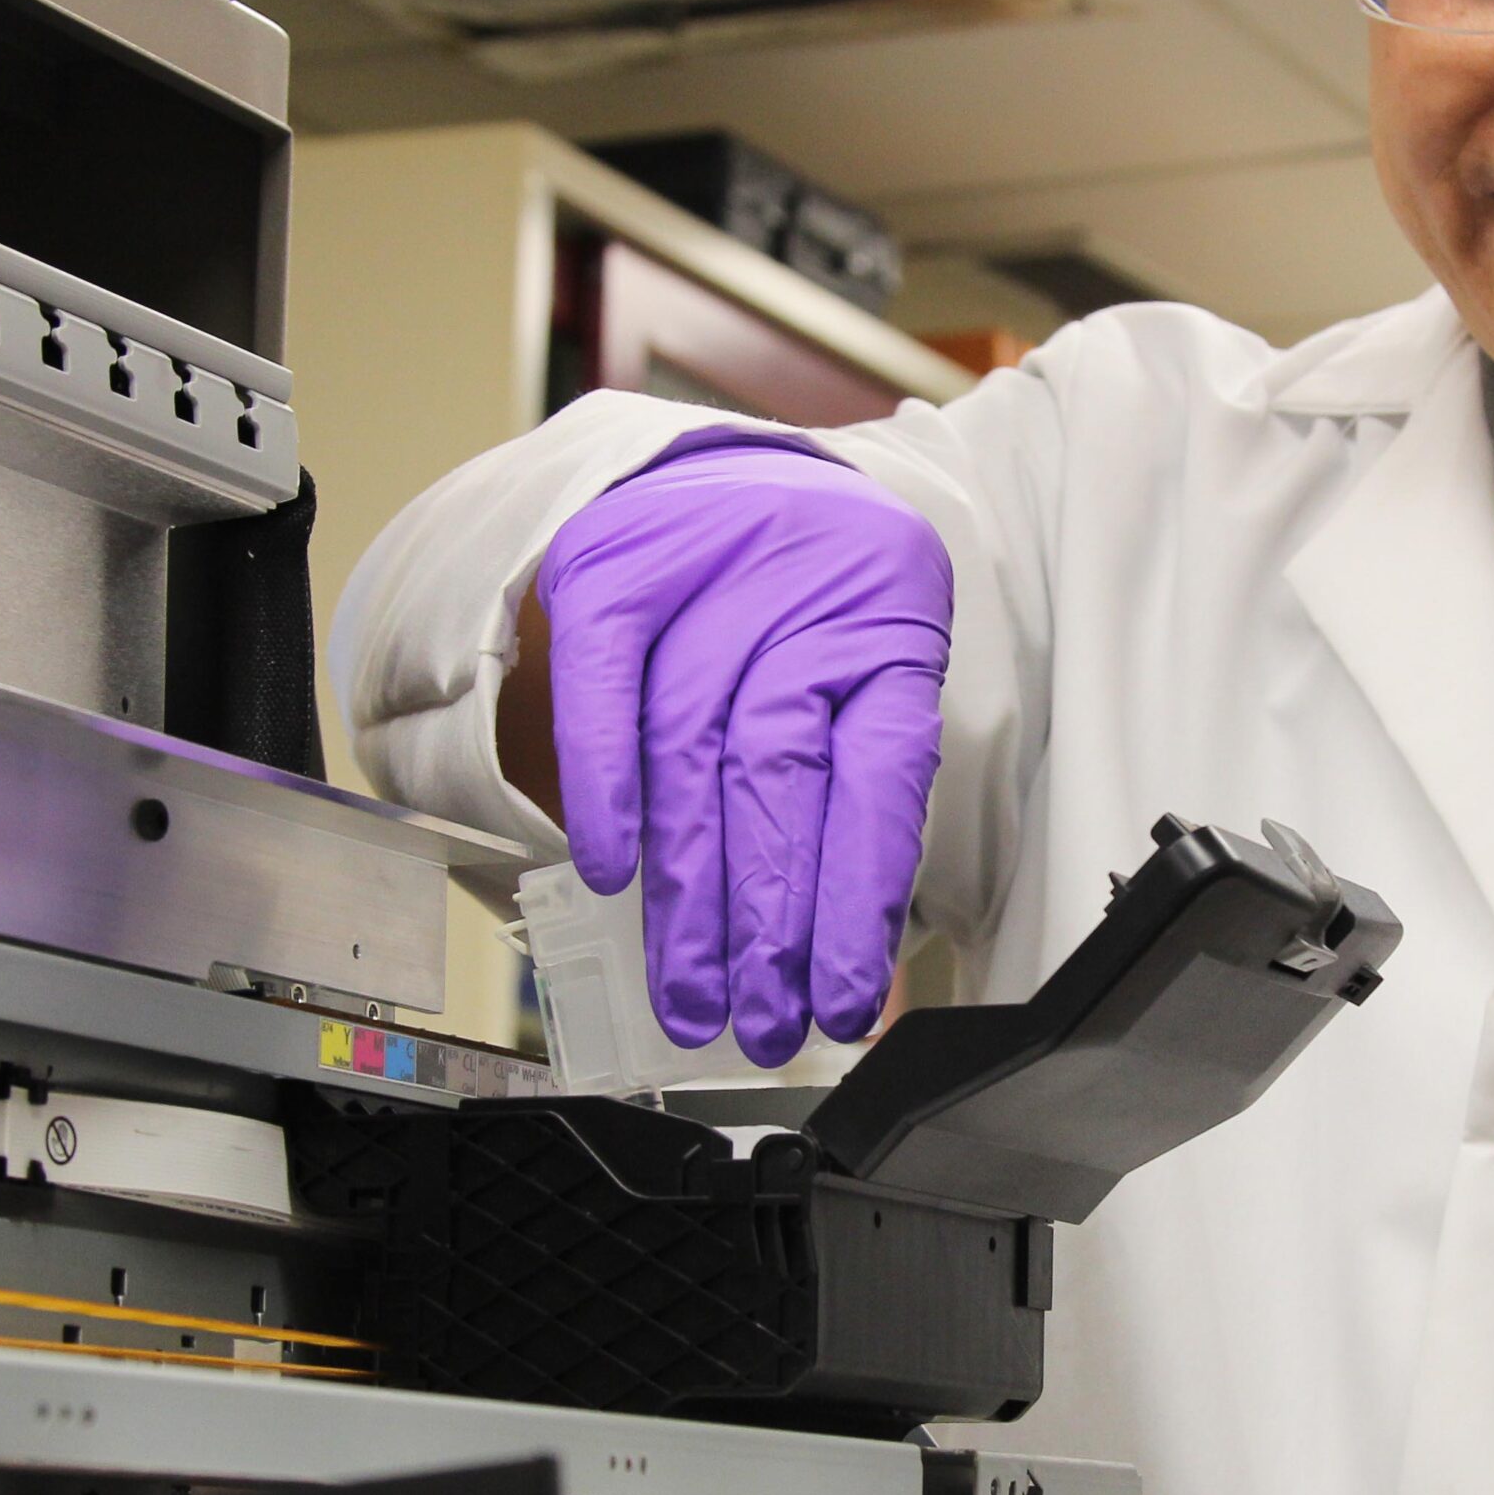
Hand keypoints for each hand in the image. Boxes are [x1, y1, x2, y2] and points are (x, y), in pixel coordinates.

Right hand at [534, 439, 951, 1064]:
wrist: (727, 473)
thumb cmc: (804, 601)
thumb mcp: (862, 673)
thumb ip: (852, 796)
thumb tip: (847, 959)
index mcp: (888, 632)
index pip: (876, 779)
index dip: (853, 897)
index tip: (838, 999)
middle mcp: (803, 602)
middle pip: (779, 781)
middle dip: (767, 921)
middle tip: (758, 1022)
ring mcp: (706, 580)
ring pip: (694, 752)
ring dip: (691, 888)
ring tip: (693, 991)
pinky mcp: (616, 567)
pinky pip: (605, 685)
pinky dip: (607, 783)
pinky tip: (614, 871)